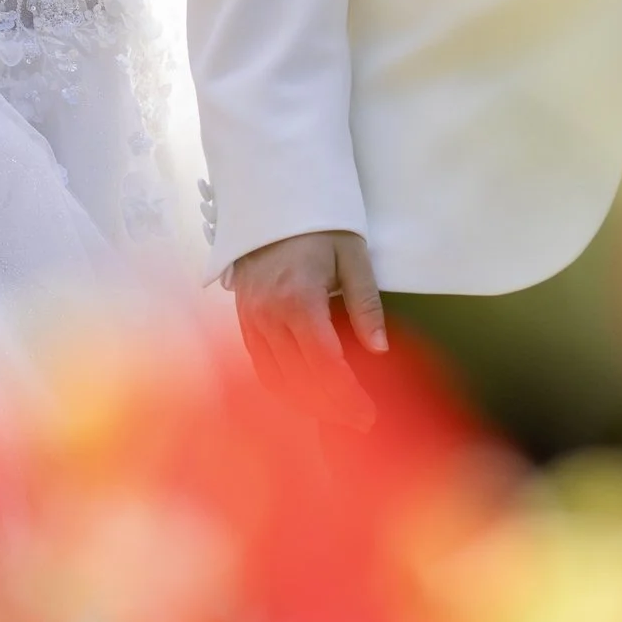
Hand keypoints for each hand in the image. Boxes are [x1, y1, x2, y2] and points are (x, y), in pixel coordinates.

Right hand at [229, 228, 386, 429]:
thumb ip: (366, 304)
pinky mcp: (242, 319)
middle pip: (300, 380)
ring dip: (306, 403)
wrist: (270, 200)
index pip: (325, 365)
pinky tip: (303, 393)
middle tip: (359, 422)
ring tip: (335, 413)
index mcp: (300, 300)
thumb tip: (379, 349)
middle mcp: (269, 316)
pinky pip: (259, 365)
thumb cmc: (318, 224)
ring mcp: (251, 319)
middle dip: (331, 407)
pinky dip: (282, 386)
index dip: (346, 396)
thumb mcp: (352, 255)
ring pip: (275, 379)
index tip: (367, 414)